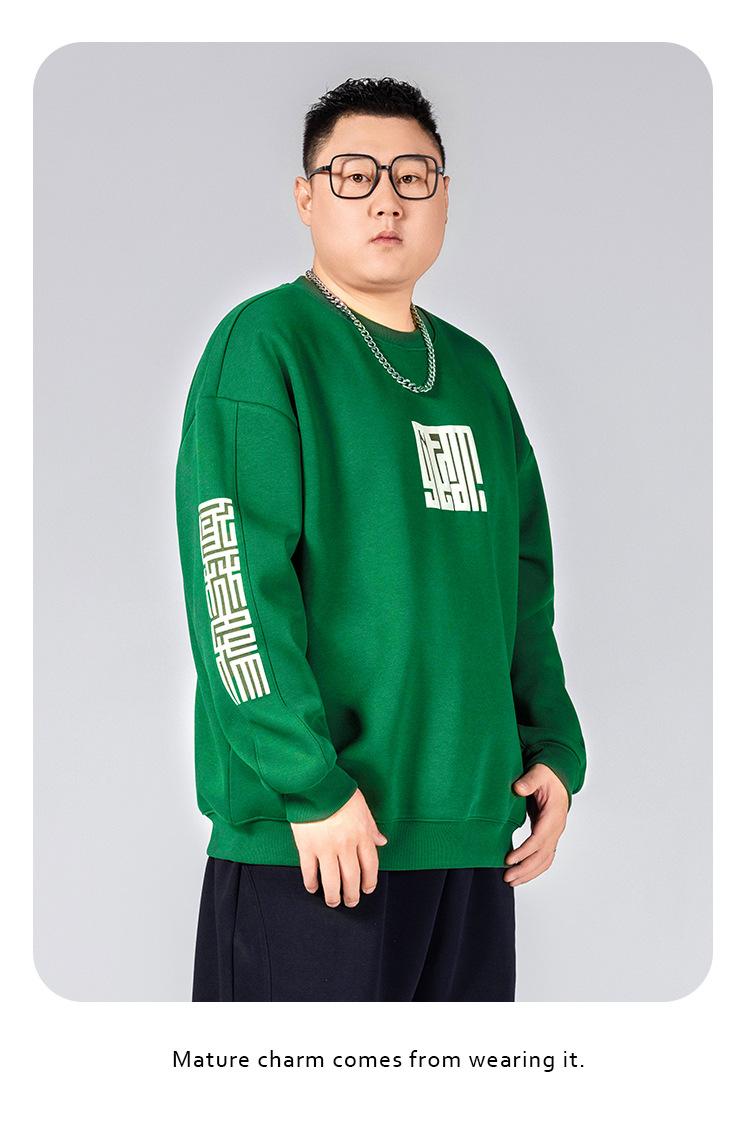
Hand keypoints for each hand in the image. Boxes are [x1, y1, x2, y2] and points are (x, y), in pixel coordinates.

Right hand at [289, 788, 387, 907]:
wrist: (314, 783)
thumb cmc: (338, 792)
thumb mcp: (362, 806)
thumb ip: (371, 827)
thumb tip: (382, 842)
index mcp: (361, 834)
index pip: (370, 865)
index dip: (370, 881)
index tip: (367, 888)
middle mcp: (345, 845)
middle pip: (352, 877)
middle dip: (352, 894)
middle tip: (351, 902)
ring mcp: (325, 848)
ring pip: (331, 880)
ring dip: (333, 895)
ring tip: (333, 901)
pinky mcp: (306, 847)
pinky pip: (310, 871)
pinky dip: (312, 883)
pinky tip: (313, 888)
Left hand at [503, 763, 568, 885]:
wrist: (558, 778)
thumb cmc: (547, 775)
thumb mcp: (539, 773)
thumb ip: (529, 781)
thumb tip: (518, 788)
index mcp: (554, 815)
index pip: (540, 838)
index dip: (525, 851)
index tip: (509, 859)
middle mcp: (556, 828)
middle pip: (543, 855)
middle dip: (525, 868)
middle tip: (507, 877)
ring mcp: (554, 834)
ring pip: (545, 860)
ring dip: (529, 873)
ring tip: (511, 881)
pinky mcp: (549, 837)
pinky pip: (544, 858)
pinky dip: (534, 869)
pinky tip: (521, 876)